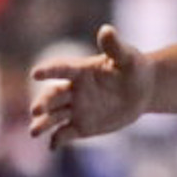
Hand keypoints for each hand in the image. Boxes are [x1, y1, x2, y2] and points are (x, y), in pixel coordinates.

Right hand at [30, 26, 153, 146]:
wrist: (142, 91)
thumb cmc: (134, 68)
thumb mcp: (128, 57)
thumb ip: (115, 46)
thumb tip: (107, 30)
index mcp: (80, 71)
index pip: (61, 69)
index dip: (49, 71)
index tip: (36, 73)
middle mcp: (72, 90)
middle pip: (53, 96)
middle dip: (43, 103)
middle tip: (36, 110)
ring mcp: (75, 108)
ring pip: (54, 116)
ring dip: (43, 123)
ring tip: (34, 132)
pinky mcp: (81, 125)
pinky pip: (66, 133)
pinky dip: (58, 140)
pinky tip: (52, 146)